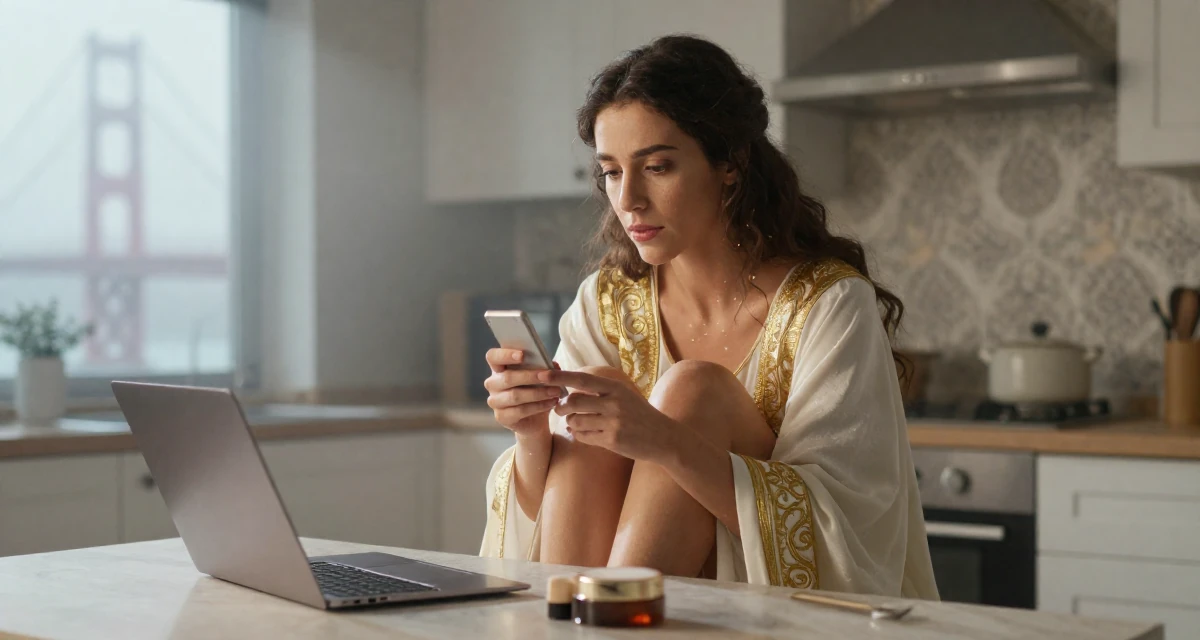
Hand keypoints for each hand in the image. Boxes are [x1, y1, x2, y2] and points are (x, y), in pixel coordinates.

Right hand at [484, 348, 560, 438]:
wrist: (536, 419)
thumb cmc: (536, 390)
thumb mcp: (541, 377)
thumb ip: (545, 368)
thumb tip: (553, 365)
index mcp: (499, 368)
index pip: (493, 356)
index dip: (505, 354)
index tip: (522, 355)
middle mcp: (493, 383)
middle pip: (507, 377)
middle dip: (530, 376)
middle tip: (549, 376)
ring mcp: (495, 401)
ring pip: (515, 396)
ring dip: (538, 393)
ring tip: (555, 391)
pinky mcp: (501, 417)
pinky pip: (520, 411)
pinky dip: (538, 406)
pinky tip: (551, 403)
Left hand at [542, 369, 679, 462]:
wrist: (663, 437)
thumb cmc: (639, 414)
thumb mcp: (624, 395)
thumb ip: (600, 390)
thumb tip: (569, 386)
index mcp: (616, 388)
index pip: (582, 379)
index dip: (560, 377)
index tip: (542, 375)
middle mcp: (614, 403)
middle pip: (574, 401)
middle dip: (560, 406)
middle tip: (559, 408)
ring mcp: (613, 423)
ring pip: (576, 421)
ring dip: (571, 422)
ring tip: (577, 422)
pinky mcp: (612, 440)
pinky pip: (583, 436)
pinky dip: (579, 434)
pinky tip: (585, 433)